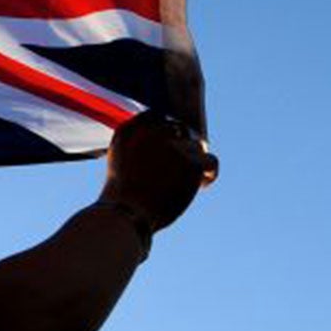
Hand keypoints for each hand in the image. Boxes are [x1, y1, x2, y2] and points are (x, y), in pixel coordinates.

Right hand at [101, 112, 217, 233]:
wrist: (126, 213)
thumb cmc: (122, 194)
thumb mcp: (119, 160)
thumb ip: (138, 142)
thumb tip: (166, 136)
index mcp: (131, 130)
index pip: (157, 117)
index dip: (166, 133)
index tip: (167, 149)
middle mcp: (153, 132)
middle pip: (180, 130)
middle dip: (182, 147)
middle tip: (178, 169)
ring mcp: (173, 146)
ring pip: (197, 146)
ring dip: (194, 162)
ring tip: (186, 183)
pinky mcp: (191, 163)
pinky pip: (211, 161)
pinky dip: (209, 173)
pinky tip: (202, 185)